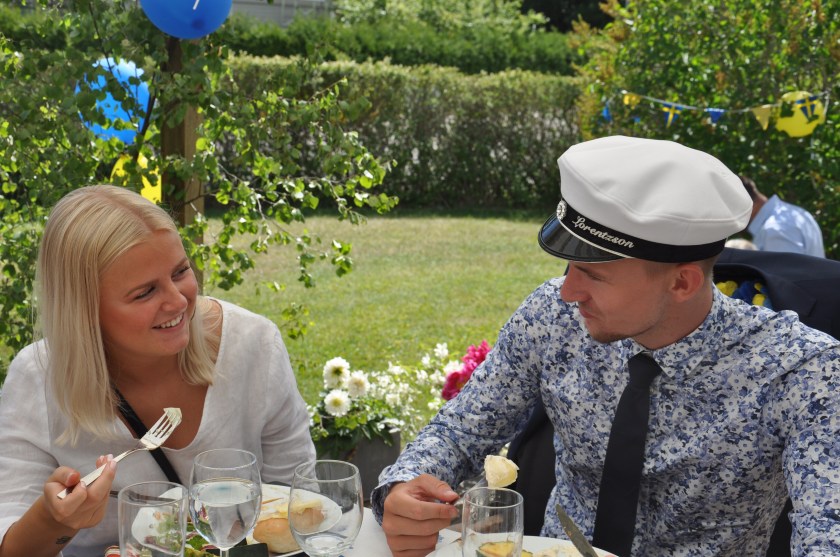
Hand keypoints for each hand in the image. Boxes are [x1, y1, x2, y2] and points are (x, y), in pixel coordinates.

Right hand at [0, 456, 117, 556]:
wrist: (53, 516)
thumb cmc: (53, 495)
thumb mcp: (52, 481)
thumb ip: (63, 475)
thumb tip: (74, 476)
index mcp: (61, 509)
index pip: (81, 494)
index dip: (94, 477)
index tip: (101, 460)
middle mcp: (75, 517)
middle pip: (97, 496)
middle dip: (107, 475)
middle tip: (109, 459)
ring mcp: (86, 521)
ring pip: (103, 498)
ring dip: (107, 478)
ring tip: (105, 462)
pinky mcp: (94, 520)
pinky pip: (104, 502)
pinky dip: (105, 487)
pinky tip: (102, 476)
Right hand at [381, 474, 459, 556]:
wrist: (397, 506)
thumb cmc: (411, 494)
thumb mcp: (423, 483)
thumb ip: (438, 487)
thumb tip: (452, 497)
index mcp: (393, 503)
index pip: (419, 511)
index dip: (439, 511)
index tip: (453, 510)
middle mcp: (389, 524)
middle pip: (425, 529)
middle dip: (441, 522)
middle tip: (447, 516)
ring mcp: (392, 541)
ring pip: (427, 542)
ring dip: (436, 533)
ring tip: (431, 523)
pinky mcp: (397, 554)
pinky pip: (424, 553)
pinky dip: (430, 544)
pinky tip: (426, 534)